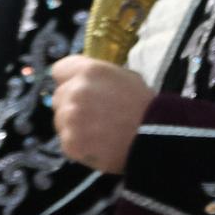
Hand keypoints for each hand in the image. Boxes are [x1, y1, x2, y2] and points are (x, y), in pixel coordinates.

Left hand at [50, 55, 152, 174]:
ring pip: (60, 120)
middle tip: (94, 114)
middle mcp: (75, 91)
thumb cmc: (143, 104)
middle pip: (59, 97)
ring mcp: (70, 118)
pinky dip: (79, 144)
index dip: (69, 79)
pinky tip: (98, 144)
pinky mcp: (70, 142)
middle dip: (72, 104)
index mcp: (89, 71)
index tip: (78, 87)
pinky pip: (67, 141)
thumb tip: (82, 81)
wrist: (155, 135)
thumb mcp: (124, 76)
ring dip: (74, 125)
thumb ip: (98, 77)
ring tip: (98, 131)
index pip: (59, 70)